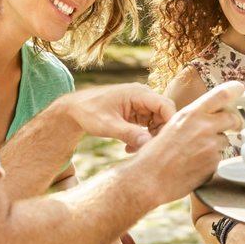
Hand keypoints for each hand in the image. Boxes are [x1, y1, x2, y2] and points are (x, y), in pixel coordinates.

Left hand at [62, 83, 176, 149]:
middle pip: (164, 115)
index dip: (170, 123)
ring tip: (133, 150)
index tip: (166, 142)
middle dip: (158, 134)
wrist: (74, 109)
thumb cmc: (89, 113)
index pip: (166, 105)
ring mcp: (140, 104)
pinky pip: (148, 126)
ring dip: (149, 138)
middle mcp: (142, 96)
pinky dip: (142, 137)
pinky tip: (129, 147)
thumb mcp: (108, 125)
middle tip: (147, 151)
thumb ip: (129, 133)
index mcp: (138, 93)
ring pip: (157, 122)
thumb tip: (149, 144)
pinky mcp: (136, 113)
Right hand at [133, 81, 243, 202]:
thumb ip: (192, 119)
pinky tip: (194, 165)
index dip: (234, 89)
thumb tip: (208, 116)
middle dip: (235, 122)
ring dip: (217, 145)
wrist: (149, 178)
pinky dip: (210, 161)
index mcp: (191, 114)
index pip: (221, 95)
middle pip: (232, 119)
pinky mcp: (214, 164)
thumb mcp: (172, 125)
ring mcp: (211, 146)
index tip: (240, 89)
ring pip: (225, 141)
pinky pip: (219, 158)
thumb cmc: (155, 153)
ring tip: (196, 153)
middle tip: (234, 126)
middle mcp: (204, 127)